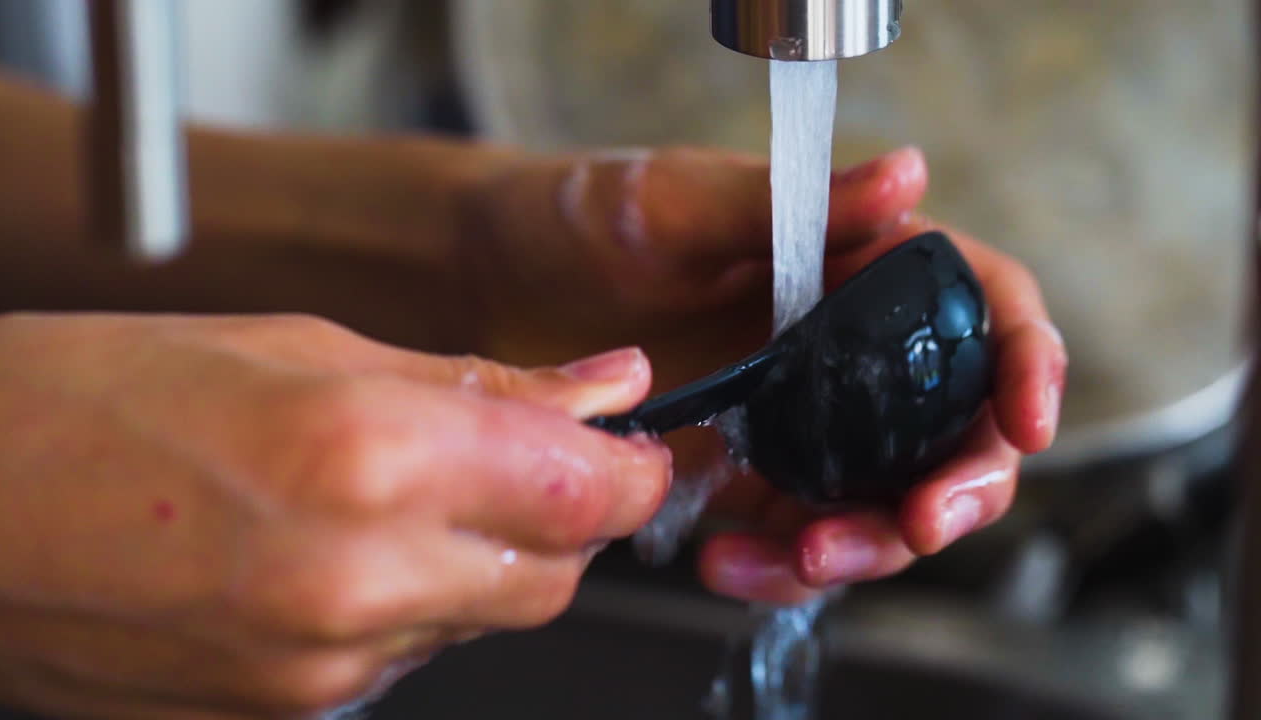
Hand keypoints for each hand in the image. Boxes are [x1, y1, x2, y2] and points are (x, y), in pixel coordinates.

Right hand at [0, 313, 668, 718]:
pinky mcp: (286, 719)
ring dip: (476, 558)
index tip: (625, 446)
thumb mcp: (298, 344)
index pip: (583, 492)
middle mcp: (357, 582)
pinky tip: (332, 551)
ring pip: (482, 620)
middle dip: (559, 516)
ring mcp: (320, 672)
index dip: (629, 469)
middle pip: (554, 573)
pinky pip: (403, 660)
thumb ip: (475, 381)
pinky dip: (406, 605)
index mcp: (369, 458)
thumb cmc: (88, 400)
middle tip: (511, 455)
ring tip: (384, 491)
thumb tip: (604, 389)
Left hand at [460, 146, 1065, 603]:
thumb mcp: (680, 202)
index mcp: (858, 264)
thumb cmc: (587, 221)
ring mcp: (806, 420)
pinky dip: (780, 567)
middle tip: (913, 525)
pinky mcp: (753, 475)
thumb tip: (909, 176)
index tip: (1028, 420)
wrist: (493, 288)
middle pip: (956, 429)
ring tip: (798, 555)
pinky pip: (798, 537)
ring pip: (883, 502)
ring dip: (863, 547)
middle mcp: (850, 348)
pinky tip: (725, 562)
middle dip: (953, 488)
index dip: (1027, 363)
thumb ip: (793, 200)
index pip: (984, 305)